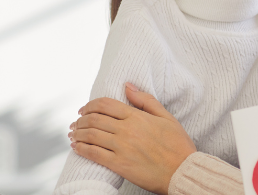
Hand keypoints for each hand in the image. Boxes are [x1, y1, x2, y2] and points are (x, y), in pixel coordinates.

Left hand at [70, 83, 196, 194]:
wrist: (183, 171)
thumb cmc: (178, 146)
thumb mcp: (167, 118)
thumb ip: (146, 100)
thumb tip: (127, 86)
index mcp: (138, 117)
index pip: (105, 104)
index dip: (90, 105)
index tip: (84, 110)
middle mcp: (127, 130)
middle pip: (93, 119)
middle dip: (80, 120)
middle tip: (76, 123)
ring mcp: (122, 148)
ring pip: (90, 135)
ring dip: (78, 133)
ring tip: (74, 134)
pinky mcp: (119, 165)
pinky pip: (93, 154)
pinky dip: (81, 149)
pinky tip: (77, 148)